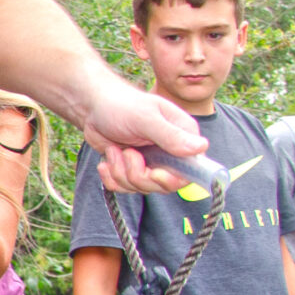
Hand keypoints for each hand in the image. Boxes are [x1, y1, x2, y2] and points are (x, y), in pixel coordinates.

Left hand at [79, 85, 208, 195]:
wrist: (94, 108)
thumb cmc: (121, 106)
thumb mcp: (145, 118)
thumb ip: (171, 135)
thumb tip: (201, 148)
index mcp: (183, 137)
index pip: (190, 171)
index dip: (172, 179)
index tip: (153, 173)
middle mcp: (170, 153)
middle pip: (164, 185)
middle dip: (139, 175)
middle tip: (127, 153)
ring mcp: (151, 163)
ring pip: (141, 187)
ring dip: (121, 173)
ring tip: (114, 150)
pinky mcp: (132, 170)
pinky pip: (124, 188)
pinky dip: (111, 177)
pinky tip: (106, 161)